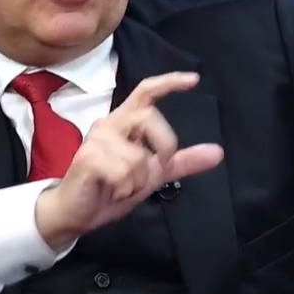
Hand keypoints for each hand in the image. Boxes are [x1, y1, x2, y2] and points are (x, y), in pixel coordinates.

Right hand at [34, 72, 224, 248]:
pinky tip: (112, 191)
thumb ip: (182, 162)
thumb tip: (217, 152)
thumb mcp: (152, 174)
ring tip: (123, 187)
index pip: (145, 91)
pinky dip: (125, 189)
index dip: (169, 82)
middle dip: (165, 144)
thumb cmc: (111, 187)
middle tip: (162, 166)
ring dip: (139, 181)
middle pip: (148, 116)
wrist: (77, 213)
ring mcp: (96, 140)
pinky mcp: (87, 158)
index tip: (194, 80)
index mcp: (124, 122)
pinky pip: (124, 173)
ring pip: (138, 156)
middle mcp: (109, 124)